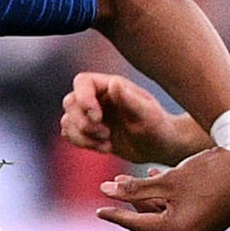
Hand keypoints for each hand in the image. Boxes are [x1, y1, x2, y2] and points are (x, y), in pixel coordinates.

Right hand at [60, 72, 204, 165]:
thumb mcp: (148, 114)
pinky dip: (83, 143)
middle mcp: (97, 97)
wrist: (162, 147)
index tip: (98, 117)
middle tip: (105, 134)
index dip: (83, 98)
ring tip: (107, 143)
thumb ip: (130, 99)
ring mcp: (91, 114)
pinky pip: (70, 134)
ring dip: (83, 135)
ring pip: (67, 120)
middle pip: (70, 102)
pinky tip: (105, 148)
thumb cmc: (159, 127)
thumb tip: (113, 83)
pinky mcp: (88, 131)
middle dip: (83, 122)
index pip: (82, 82)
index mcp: (110, 86)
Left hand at [95, 147, 229, 230]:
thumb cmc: (206, 172)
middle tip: (116, 182)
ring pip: (165, 216)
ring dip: (149, 198)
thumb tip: (104, 190)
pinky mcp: (209, 225)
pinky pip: (180, 215)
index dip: (115, 215)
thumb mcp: (166, 180)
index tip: (98, 211)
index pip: (137, 225)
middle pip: (151, 221)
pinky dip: (167, 200)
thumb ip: (133, 188)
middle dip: (133, 201)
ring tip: (134, 177)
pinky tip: (157, 177)